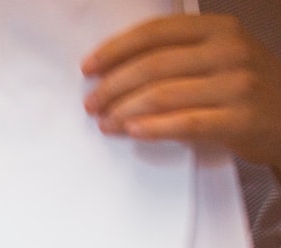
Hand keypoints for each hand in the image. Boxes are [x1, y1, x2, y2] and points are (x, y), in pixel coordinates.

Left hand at [83, 14, 280, 166]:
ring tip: (106, 121)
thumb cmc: (244, 86)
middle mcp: (230, 51)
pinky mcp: (241, 119)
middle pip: (153, 66)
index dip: (115, 50)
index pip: (155, 33)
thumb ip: (178, 54)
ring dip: (124, 111)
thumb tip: (114, 68)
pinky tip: (132, 131)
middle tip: (92, 103)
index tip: (88, 67)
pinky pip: (186, 123)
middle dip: (112, 86)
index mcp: (219, 29)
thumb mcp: (219, 55)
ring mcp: (238, 85)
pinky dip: (153, 128)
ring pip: (163, 96)